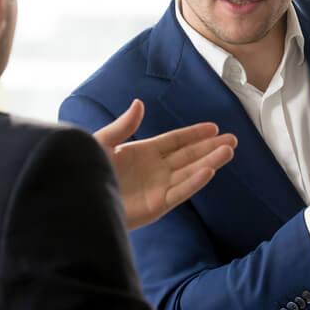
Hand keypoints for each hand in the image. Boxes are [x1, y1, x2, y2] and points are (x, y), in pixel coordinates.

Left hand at [93, 100, 236, 229]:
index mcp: (143, 153)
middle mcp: (155, 170)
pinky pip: (180, 192)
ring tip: (229, 151)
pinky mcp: (156, 206)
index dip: (195, 134)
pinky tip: (209, 170)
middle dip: (211, 147)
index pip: (175, 141)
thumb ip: (123, 126)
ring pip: (190, 172)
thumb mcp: (102, 143)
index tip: (214, 127)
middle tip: (233, 139)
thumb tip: (139, 104)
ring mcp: (157, 188)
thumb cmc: (84, 170)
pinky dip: (194, 182)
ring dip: (210, 161)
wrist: (77, 200)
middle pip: (189, 156)